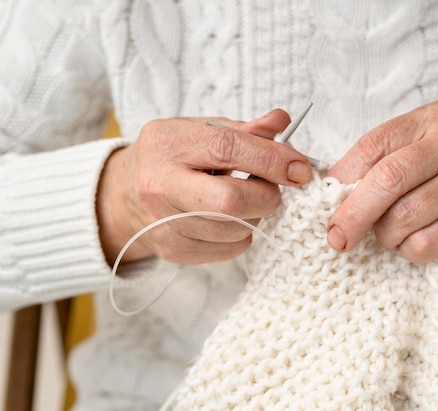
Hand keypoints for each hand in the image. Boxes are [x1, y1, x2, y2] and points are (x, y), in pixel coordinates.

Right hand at [97, 109, 311, 265]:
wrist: (126, 193)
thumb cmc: (174, 157)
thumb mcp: (201, 131)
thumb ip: (244, 129)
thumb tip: (282, 121)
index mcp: (169, 143)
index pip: (228, 149)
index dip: (272, 159)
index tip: (300, 168)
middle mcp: (161, 185)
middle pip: (230, 201)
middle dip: (266, 195)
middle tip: (272, 187)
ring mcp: (164, 222)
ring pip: (236, 229)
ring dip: (256, 215)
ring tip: (243, 199)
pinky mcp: (175, 250)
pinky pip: (231, 249)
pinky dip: (242, 233)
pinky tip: (228, 219)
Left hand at [326, 100, 437, 263]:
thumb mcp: (434, 147)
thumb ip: (390, 159)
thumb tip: (334, 190)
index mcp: (435, 118)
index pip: (374, 144)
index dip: (343, 177)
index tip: (327, 202)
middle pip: (387, 180)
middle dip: (353, 214)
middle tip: (337, 237)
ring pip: (403, 218)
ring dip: (386, 236)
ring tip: (393, 233)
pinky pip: (424, 244)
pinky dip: (409, 251)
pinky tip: (417, 242)